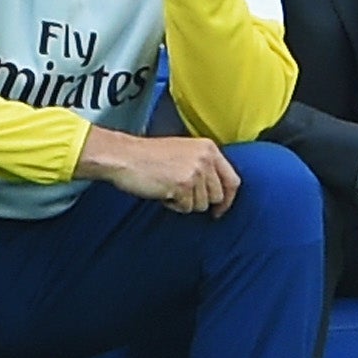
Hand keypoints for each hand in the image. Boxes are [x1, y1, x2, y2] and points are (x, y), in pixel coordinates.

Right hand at [83, 128, 241, 215]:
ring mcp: (196, 172)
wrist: (125, 156)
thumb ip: (204, 166)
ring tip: (168, 187)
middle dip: (200, 201)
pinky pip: (185, 208)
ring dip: (184, 202)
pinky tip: (162, 191)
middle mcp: (206, 158)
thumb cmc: (149, 156)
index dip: (228, 199)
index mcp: (209, 148)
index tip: (220, 209)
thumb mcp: (184, 152)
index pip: (233, 180)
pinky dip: (173, 205)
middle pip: (217, 196)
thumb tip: (219, 192)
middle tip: (180, 194)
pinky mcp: (183, 185)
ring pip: (201, 205)